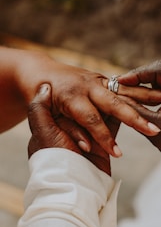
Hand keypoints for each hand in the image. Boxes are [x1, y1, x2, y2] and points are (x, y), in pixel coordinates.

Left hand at [16, 50, 160, 156]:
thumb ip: (67, 130)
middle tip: (153, 129)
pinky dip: (139, 92)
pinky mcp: (101, 80)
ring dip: (145, 98)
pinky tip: (152, 94)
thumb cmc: (40, 98)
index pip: (92, 119)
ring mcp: (95, 81)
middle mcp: (86, 86)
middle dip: (134, 118)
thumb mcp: (45, 117)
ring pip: (123, 92)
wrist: (39, 73)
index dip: (103, 137)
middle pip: (114, 103)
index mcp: (71, 95)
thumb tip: (88, 143)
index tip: (117, 153)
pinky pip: (123, 87)